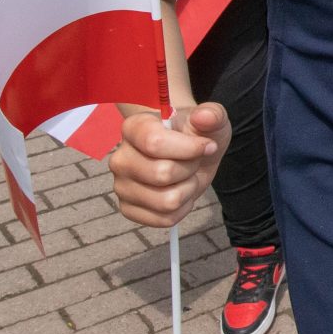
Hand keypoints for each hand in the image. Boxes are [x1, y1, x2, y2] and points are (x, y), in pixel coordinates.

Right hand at [109, 104, 226, 227]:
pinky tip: (180, 191)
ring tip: (186, 176)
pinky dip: (182, 208)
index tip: (207, 145)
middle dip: (190, 169)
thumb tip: (204, 116)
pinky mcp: (128, 209)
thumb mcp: (211, 120)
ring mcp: (121, 186)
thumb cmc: (195, 134)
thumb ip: (212, 114)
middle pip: (162, 174)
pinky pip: (164, 219)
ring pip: (166, 201)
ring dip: (188, 190)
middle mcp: (120, 158)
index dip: (189, 148)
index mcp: (133, 128)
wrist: (189, 153)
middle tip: (192, 161)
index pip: (155, 143)